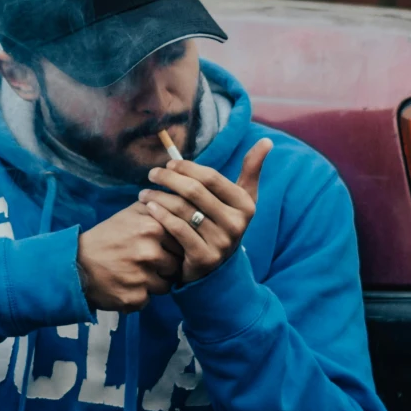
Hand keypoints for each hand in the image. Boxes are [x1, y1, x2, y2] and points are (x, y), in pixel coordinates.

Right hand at [78, 203, 184, 312]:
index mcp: (153, 228)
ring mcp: (143, 277)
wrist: (75, 264)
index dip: (174, 246)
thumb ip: (157, 206)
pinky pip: (149, 300)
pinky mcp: (135, 298)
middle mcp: (151, 253)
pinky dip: (140, 295)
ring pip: (166, 285)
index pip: (183, 241)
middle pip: (177, 265)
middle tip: (147, 263)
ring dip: (155, 282)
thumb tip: (181, 203)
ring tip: (136, 274)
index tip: (161, 248)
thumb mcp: (129, 213)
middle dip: (166, 265)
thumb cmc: (106, 237)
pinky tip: (126, 285)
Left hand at [136, 139, 272, 284]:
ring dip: (159, 197)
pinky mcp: (203, 258)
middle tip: (152, 173)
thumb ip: (251, 170)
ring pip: (183, 210)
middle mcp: (237, 224)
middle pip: (195, 192)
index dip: (187, 168)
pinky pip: (177, 229)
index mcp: (245, 205)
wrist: (219, 269)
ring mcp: (220, 242)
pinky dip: (160, 215)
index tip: (169, 163)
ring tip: (144, 192)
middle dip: (169, 179)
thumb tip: (266, 140)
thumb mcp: (242, 199)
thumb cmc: (225, 223)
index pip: (211, 178)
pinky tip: (148, 208)